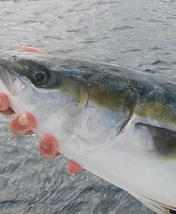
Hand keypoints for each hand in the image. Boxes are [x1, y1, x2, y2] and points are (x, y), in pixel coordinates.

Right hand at [0, 46, 83, 173]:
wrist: (126, 103)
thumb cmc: (89, 84)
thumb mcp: (68, 73)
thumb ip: (46, 64)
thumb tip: (24, 49)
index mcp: (38, 100)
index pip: (12, 104)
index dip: (2, 102)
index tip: (3, 98)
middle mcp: (47, 120)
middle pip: (23, 127)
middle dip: (21, 124)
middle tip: (29, 117)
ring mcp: (64, 136)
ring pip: (46, 147)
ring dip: (45, 146)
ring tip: (52, 139)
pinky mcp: (83, 149)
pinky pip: (76, 161)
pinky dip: (74, 163)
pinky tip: (75, 164)